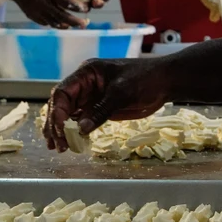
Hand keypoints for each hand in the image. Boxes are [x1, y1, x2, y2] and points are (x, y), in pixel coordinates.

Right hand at [8, 0, 90, 28]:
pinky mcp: (33, 16)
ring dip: (66, 25)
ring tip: (77, 26)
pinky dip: (55, 25)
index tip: (86, 9)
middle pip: (61, 16)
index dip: (75, 6)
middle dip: (74, 21)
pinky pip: (46, 23)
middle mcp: (43, 4)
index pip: (64, 2)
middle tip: (85, 24)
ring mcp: (37, 12)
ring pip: (54, 22)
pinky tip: (63, 24)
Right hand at [43, 58, 172, 150]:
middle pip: (61, 104)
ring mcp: (91, 97)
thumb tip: (80, 129)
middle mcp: (85, 85)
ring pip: (68, 114)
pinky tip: (70, 144)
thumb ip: (101, 110)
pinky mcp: (99, 108)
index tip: (59, 129)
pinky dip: (75, 132)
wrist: (165, 82)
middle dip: (56, 124)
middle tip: (56, 144)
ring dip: (61, 130)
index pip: (63, 91)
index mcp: (87, 73)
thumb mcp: (122, 92)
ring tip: (58, 148)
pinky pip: (81, 120)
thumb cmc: (145, 78)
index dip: (57, 111)